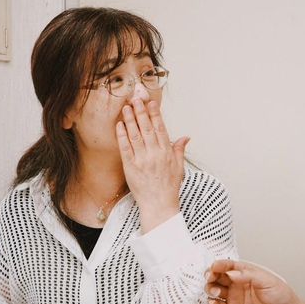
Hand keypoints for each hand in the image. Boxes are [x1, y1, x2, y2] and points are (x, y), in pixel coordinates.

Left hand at [116, 98, 188, 231]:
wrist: (159, 205)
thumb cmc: (169, 187)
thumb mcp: (179, 167)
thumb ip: (179, 150)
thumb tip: (185, 137)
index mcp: (167, 152)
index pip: (160, 128)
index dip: (155, 114)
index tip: (151, 102)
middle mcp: (155, 153)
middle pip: (147, 128)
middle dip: (141, 111)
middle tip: (136, 98)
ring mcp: (142, 160)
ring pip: (135, 135)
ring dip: (130, 119)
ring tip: (126, 107)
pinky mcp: (130, 167)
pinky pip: (125, 148)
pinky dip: (122, 135)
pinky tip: (119, 125)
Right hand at [205, 260, 300, 303]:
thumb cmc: (281, 296)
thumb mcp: (267, 281)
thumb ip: (249, 276)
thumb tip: (233, 274)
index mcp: (246, 272)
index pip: (228, 265)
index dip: (219, 265)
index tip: (215, 266)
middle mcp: (238, 283)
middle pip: (218, 276)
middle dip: (211, 275)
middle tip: (211, 277)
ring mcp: (234, 297)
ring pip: (214, 289)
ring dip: (210, 288)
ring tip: (216, 292)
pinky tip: (214, 303)